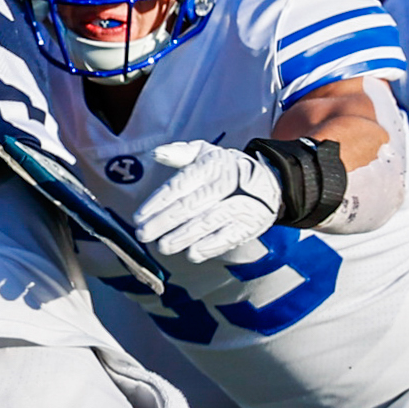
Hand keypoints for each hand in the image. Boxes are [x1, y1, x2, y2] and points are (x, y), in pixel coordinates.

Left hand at [133, 141, 281, 264]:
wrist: (269, 181)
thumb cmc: (225, 168)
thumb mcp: (205, 153)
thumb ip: (179, 154)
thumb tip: (155, 154)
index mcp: (210, 165)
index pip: (180, 184)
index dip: (158, 201)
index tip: (139, 216)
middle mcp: (225, 184)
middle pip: (191, 204)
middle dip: (165, 221)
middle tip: (144, 234)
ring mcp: (238, 205)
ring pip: (207, 222)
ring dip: (184, 236)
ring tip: (163, 246)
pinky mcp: (248, 224)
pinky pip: (229, 236)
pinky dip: (211, 246)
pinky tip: (192, 254)